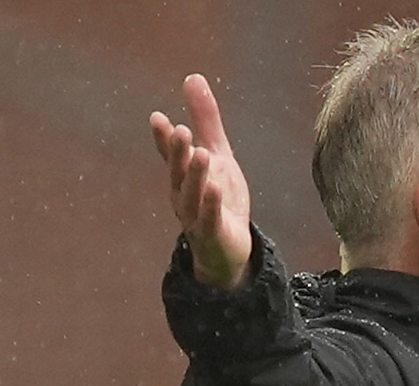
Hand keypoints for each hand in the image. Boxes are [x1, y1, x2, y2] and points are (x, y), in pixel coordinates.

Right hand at [150, 74, 251, 289]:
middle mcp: (183, 195)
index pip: (170, 155)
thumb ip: (205, 119)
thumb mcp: (217, 154)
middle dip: (177, 153)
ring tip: (201, 153)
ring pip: (190, 196)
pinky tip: (214, 188)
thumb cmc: (219, 196)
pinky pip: (209, 219)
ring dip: (194, 176)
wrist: (229, 246)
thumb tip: (192, 77)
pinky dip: (210, 205)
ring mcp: (196, 217)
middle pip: (177, 173)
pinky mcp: (213, 233)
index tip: (158, 118)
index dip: (164, 139)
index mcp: (183, 175)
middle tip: (180, 130)